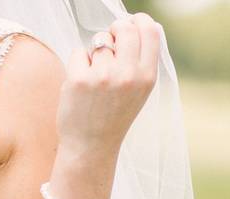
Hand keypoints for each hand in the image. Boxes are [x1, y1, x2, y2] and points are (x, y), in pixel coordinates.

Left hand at [56, 13, 162, 160]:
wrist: (91, 146)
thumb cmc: (114, 116)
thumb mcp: (139, 91)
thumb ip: (141, 62)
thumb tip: (138, 26)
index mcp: (147, 77)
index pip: (151, 32)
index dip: (140, 20)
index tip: (131, 21)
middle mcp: (128, 75)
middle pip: (124, 28)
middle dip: (115, 27)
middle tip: (109, 38)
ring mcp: (103, 76)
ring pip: (99, 42)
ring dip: (95, 52)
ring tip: (94, 76)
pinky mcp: (78, 79)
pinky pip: (78, 52)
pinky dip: (78, 62)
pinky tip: (80, 83)